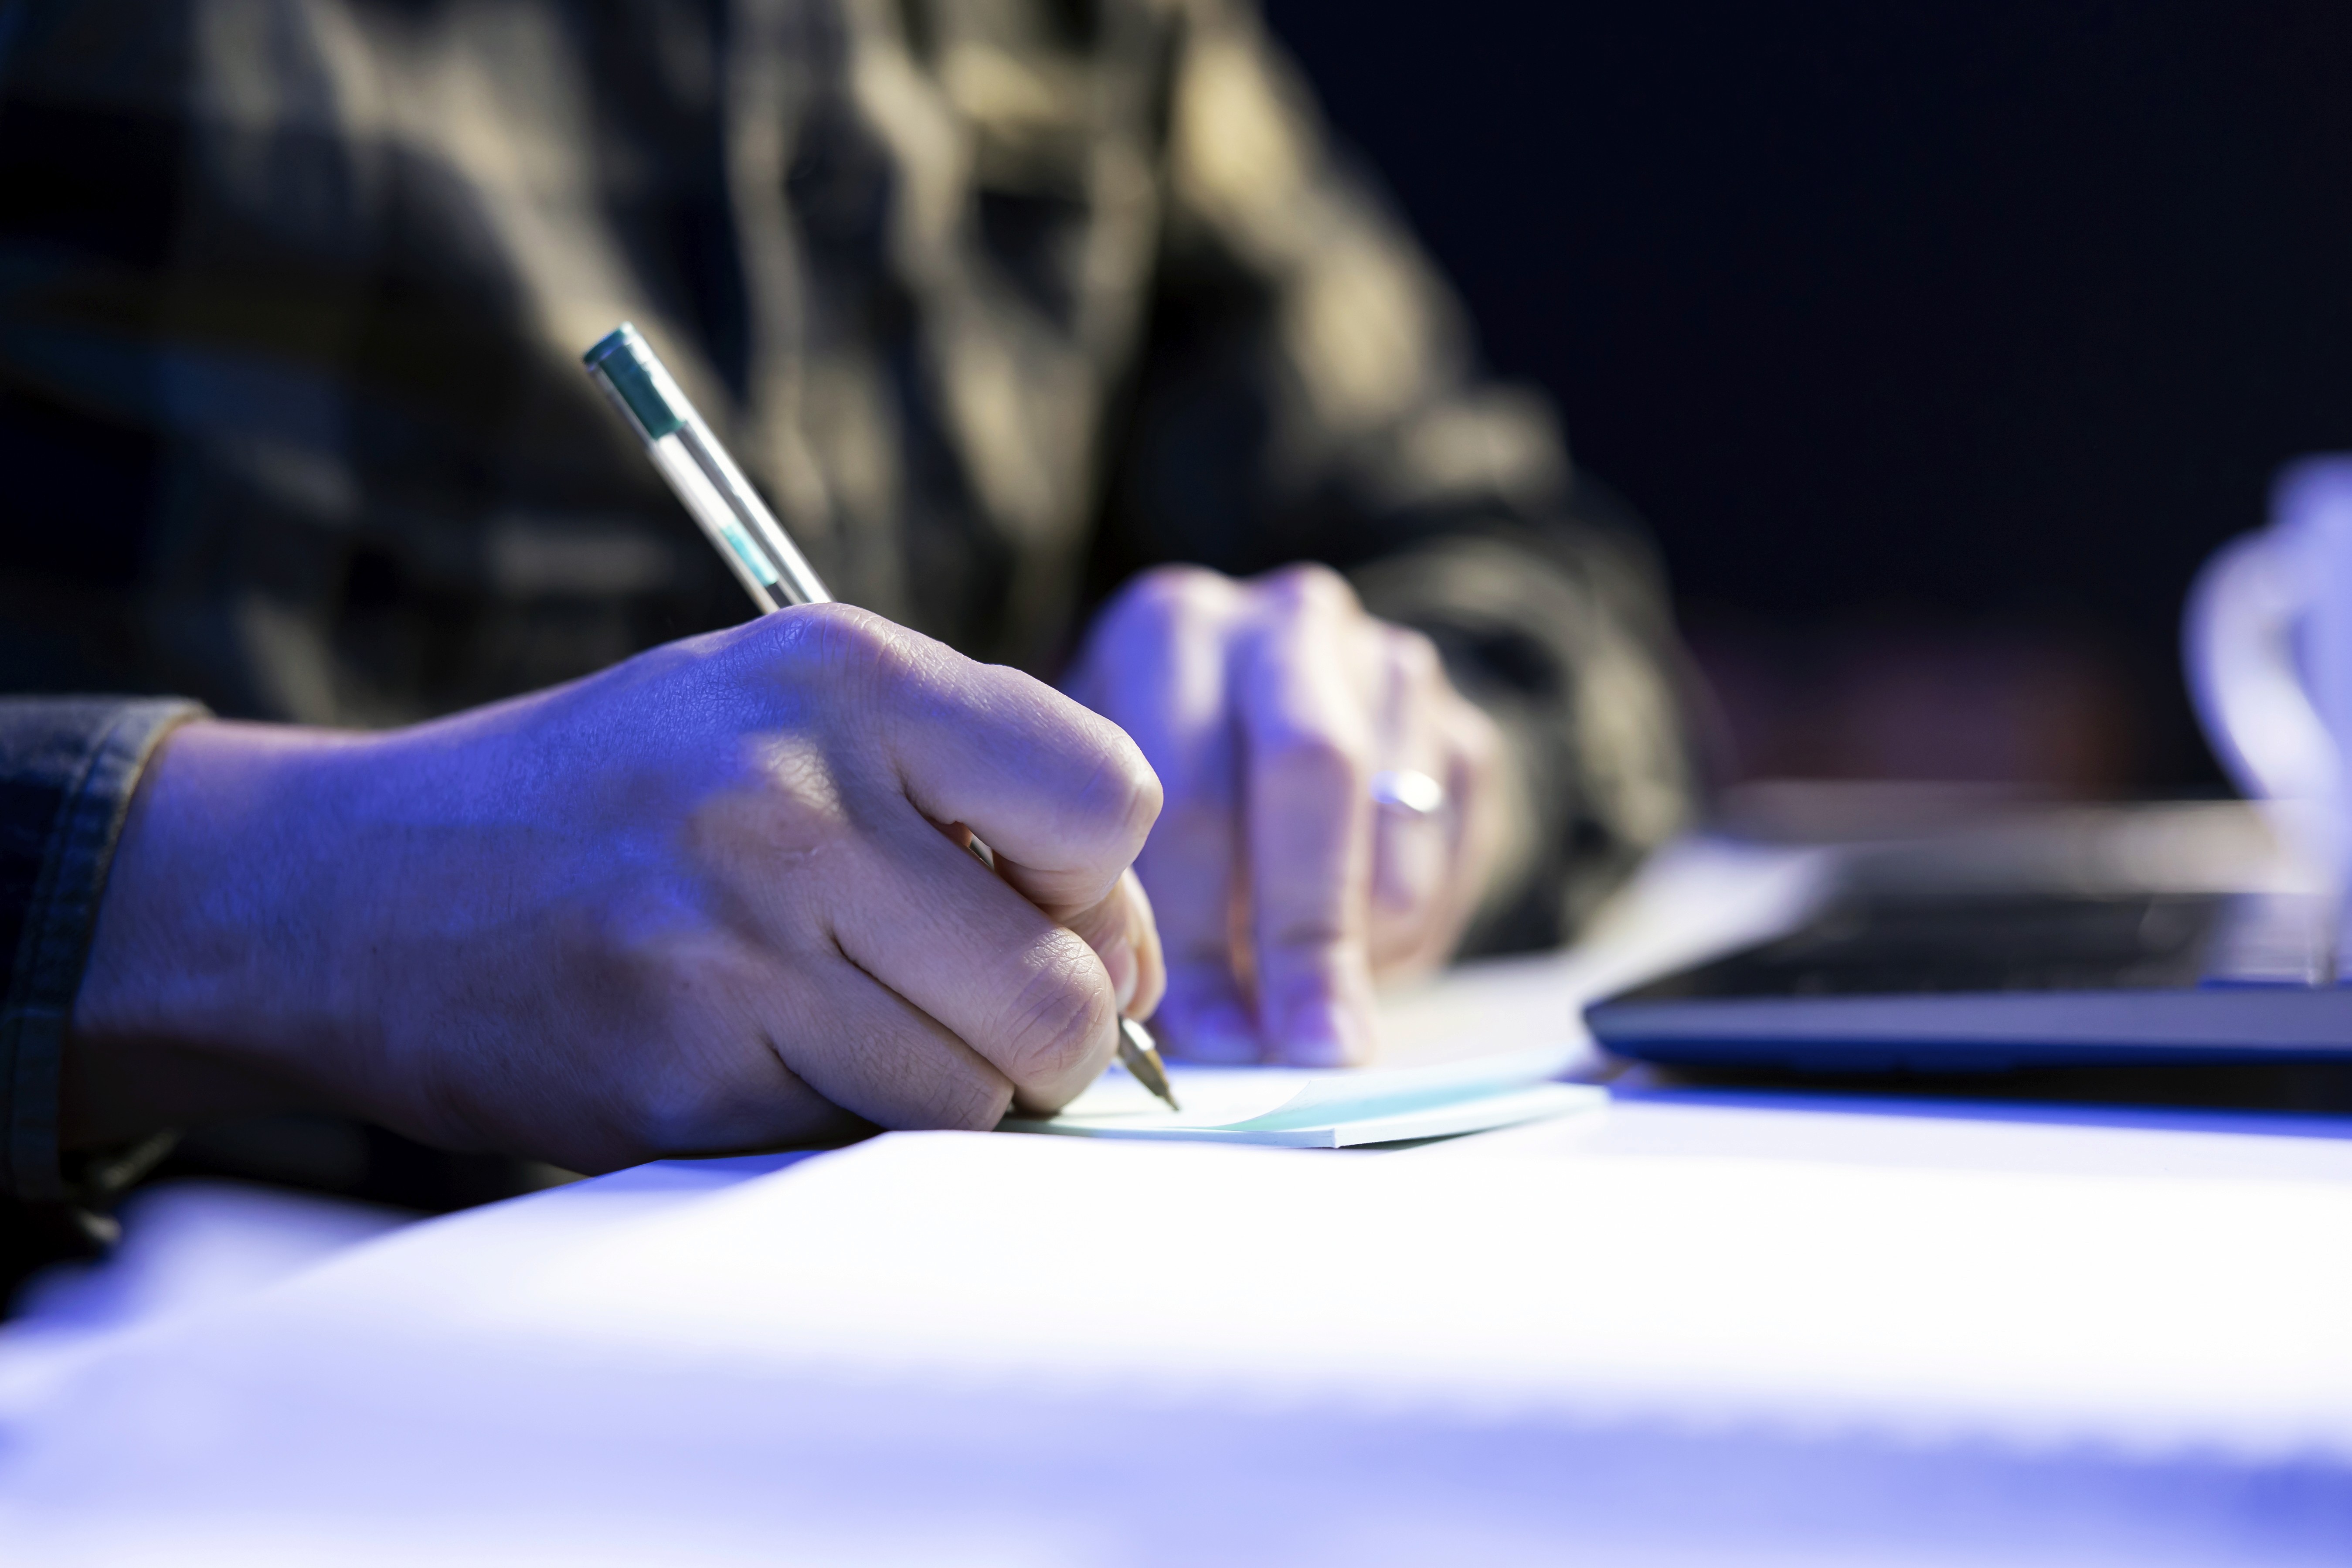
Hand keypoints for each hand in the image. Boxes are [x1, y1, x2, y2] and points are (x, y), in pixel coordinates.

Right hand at [67, 607, 1164, 1171]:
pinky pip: (865, 1143)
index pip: (1113, 802)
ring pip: (982, 1093)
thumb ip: (971, 793)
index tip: (1046, 918)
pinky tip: (752, 1057)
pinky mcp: (680, 1066)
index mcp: (845, 673)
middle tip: (959, 1009)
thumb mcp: (787, 711)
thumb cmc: (615, 800)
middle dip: (1046, 1032)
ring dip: (947, 1093)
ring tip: (843, 1027)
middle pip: (1068, 986)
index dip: (1103, 890)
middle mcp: (795, 791)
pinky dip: (841, 1127)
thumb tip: (1136, 960)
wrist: (353, 889)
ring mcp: (734, 934)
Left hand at [1066, 565, 1504, 1065]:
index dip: (1196, 924)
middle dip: (1307, 933)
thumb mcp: (1110, 825)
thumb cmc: (1157, 800)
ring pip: (1398, 823)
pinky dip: (1408, 931)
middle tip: (1307, 1049)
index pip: (1189, 784)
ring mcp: (1388, 662)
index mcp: (1170, 630)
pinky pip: (1454, 850)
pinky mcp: (1465, 726)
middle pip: (1313, 772)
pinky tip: (1354, 955)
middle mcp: (1286, 620)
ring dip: (1362, 941)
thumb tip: (1182, 1040)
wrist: (1267, 719)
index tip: (1207, 1034)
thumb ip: (1133, 903)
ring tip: (1315, 1012)